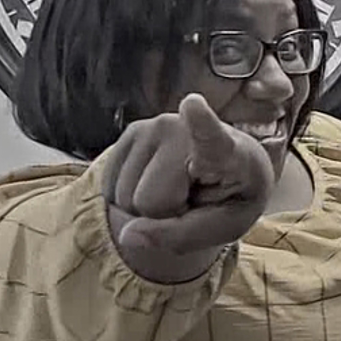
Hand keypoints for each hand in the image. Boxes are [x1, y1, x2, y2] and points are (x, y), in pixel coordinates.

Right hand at [104, 94, 274, 265]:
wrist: (225, 171)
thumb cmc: (230, 198)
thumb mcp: (223, 228)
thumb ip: (181, 237)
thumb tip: (128, 235)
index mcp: (226, 151)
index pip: (210, 138)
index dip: (200, 123)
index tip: (193, 104)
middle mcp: (183, 130)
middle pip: (149, 202)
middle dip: (164, 213)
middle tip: (191, 199)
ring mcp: (153, 126)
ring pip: (124, 198)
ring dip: (147, 206)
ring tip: (179, 188)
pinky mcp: (131, 131)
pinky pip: (109, 188)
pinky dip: (130, 198)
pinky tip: (157, 182)